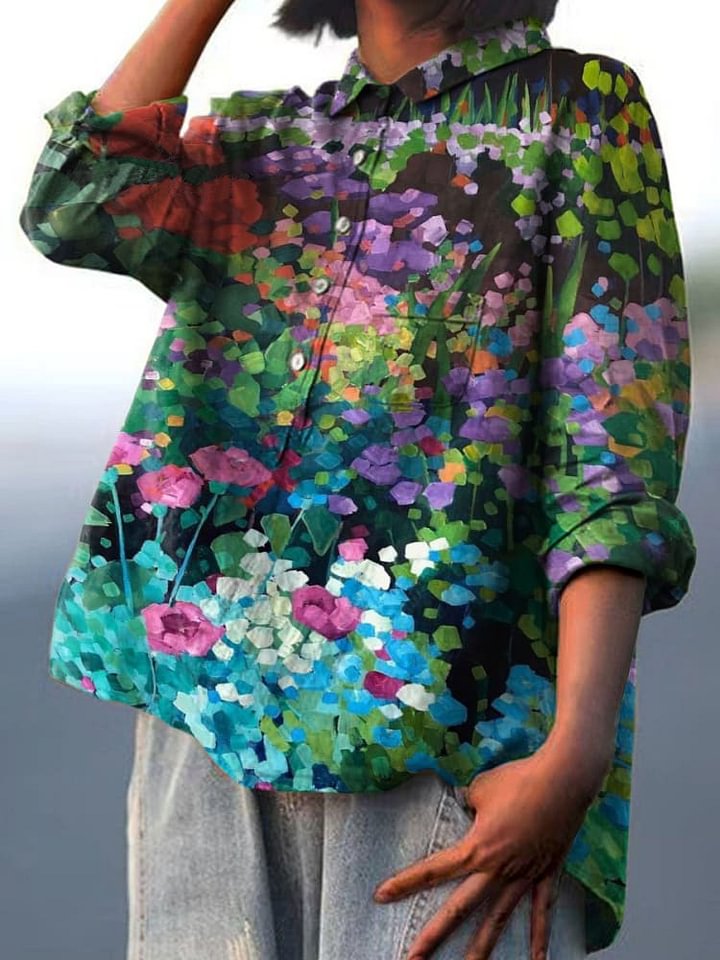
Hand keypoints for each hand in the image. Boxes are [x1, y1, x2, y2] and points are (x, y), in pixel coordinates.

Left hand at [372, 742, 609, 959]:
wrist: (563, 779)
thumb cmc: (518, 779)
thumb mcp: (480, 788)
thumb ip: (467, 802)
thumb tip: (465, 805)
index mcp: (477, 848)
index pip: (434, 870)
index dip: (405, 883)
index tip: (380, 896)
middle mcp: (497, 869)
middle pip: (459, 910)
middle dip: (434, 936)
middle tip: (412, 959)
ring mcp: (524, 876)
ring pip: (498, 920)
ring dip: (482, 950)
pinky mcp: (546, 874)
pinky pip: (542, 911)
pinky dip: (540, 937)